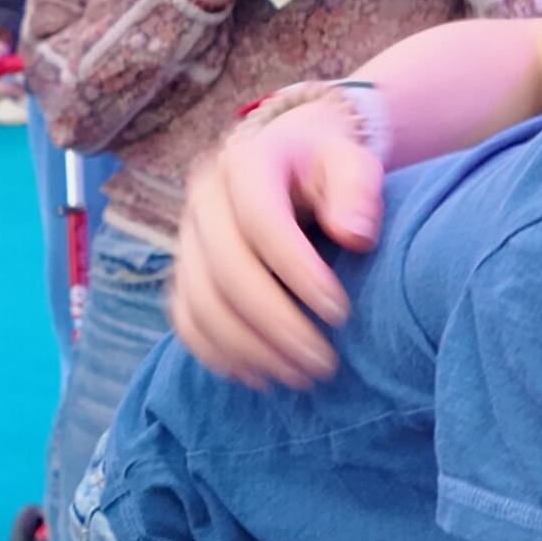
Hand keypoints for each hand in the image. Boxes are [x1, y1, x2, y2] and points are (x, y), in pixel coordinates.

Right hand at [170, 98, 385, 389]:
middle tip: (324, 362)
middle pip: (225, 273)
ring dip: (249, 350)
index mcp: (245, 163)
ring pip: (201, 305)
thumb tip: (355, 235)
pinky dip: (219, 355)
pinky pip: (186, 323)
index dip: (298, 273)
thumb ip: (358, 190)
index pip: (260, 223)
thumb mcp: (353, 162)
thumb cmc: (330, 168)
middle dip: (275, 325)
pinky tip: (261, 377)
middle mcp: (204, 201)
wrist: (292, 162)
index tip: (340, 314)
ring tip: (301, 377)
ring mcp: (186, 240)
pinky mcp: (183, 275)